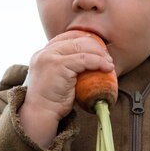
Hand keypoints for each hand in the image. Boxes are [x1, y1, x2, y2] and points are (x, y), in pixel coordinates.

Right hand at [18, 31, 114, 146]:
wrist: (40, 113)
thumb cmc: (51, 100)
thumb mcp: (56, 78)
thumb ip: (65, 67)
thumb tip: (88, 63)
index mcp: (42, 53)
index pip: (67, 37)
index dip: (86, 40)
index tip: (99, 49)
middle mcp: (45, 52)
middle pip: (76, 40)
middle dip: (96, 47)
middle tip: (107, 57)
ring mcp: (50, 57)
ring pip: (82, 47)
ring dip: (100, 54)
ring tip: (109, 63)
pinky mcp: (58, 65)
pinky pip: (84, 59)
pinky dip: (99, 62)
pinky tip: (107, 68)